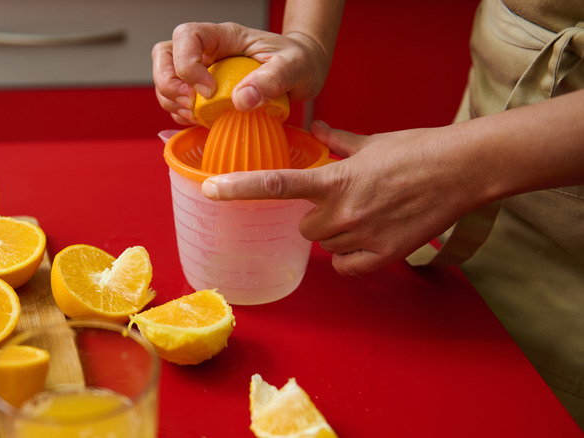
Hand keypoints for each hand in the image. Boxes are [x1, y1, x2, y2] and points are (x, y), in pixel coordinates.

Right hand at [152, 22, 329, 124]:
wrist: (303, 70)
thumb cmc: (300, 61)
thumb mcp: (295, 67)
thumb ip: (271, 80)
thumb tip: (241, 100)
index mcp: (225, 37)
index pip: (187, 36)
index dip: (187, 64)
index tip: (209, 91)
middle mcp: (207, 51)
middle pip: (164, 55)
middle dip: (169, 85)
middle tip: (193, 106)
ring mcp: (202, 70)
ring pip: (165, 79)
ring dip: (173, 103)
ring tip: (198, 117)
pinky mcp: (202, 91)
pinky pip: (177, 100)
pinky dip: (181, 114)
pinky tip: (201, 122)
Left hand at [202, 121, 486, 275]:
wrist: (462, 171)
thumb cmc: (417, 151)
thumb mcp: (371, 141)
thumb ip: (336, 140)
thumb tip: (316, 126)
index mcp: (335, 180)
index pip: (276, 185)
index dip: (239, 189)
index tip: (211, 191)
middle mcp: (343, 211)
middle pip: (305, 227)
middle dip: (316, 217)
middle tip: (340, 203)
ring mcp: (362, 236)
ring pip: (327, 245)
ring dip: (337, 234)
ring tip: (366, 215)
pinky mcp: (383, 256)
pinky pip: (348, 266)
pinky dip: (353, 256)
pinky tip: (370, 238)